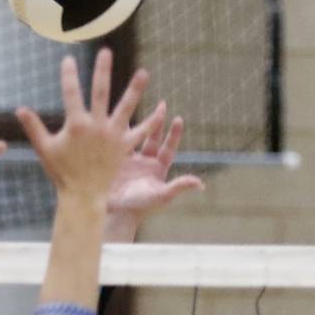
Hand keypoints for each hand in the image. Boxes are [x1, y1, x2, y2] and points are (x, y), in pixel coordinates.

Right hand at [16, 48, 160, 206]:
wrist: (82, 196)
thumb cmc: (62, 174)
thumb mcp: (45, 149)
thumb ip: (34, 128)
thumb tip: (19, 109)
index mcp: (77, 125)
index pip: (71, 93)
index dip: (69, 75)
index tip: (68, 58)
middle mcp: (96, 126)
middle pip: (100, 92)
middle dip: (102, 71)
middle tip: (106, 51)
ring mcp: (113, 136)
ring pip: (126, 108)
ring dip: (135, 89)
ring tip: (144, 72)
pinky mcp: (124, 147)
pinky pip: (141, 132)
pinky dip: (152, 121)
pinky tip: (162, 108)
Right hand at [104, 108, 203, 243]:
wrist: (117, 212)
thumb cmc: (141, 207)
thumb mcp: (162, 196)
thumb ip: (179, 186)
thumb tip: (200, 184)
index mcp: (158, 168)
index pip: (168, 148)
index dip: (174, 134)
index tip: (178, 118)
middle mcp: (145, 162)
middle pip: (153, 137)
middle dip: (157, 121)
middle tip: (162, 104)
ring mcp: (130, 160)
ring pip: (134, 136)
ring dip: (136, 121)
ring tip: (137, 102)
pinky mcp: (114, 160)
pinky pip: (117, 142)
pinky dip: (116, 131)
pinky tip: (113, 117)